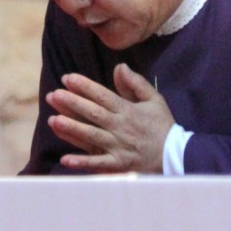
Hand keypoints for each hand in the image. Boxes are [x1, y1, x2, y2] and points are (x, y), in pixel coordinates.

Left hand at [45, 64, 174, 173]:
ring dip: (72, 129)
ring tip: (54, 120)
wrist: (176, 156)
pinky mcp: (118, 164)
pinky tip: (66, 159)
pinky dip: (82, 162)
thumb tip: (119, 67)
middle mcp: (120, 127)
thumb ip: (136, 83)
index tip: (67, 78)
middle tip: (54, 95)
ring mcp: (118, 147)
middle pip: (93, 113)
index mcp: (127, 110)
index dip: (84, 86)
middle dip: (72, 103)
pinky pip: (98, 163)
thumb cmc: (162, 126)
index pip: (102, 96)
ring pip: (92, 136)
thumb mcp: (154, 100)